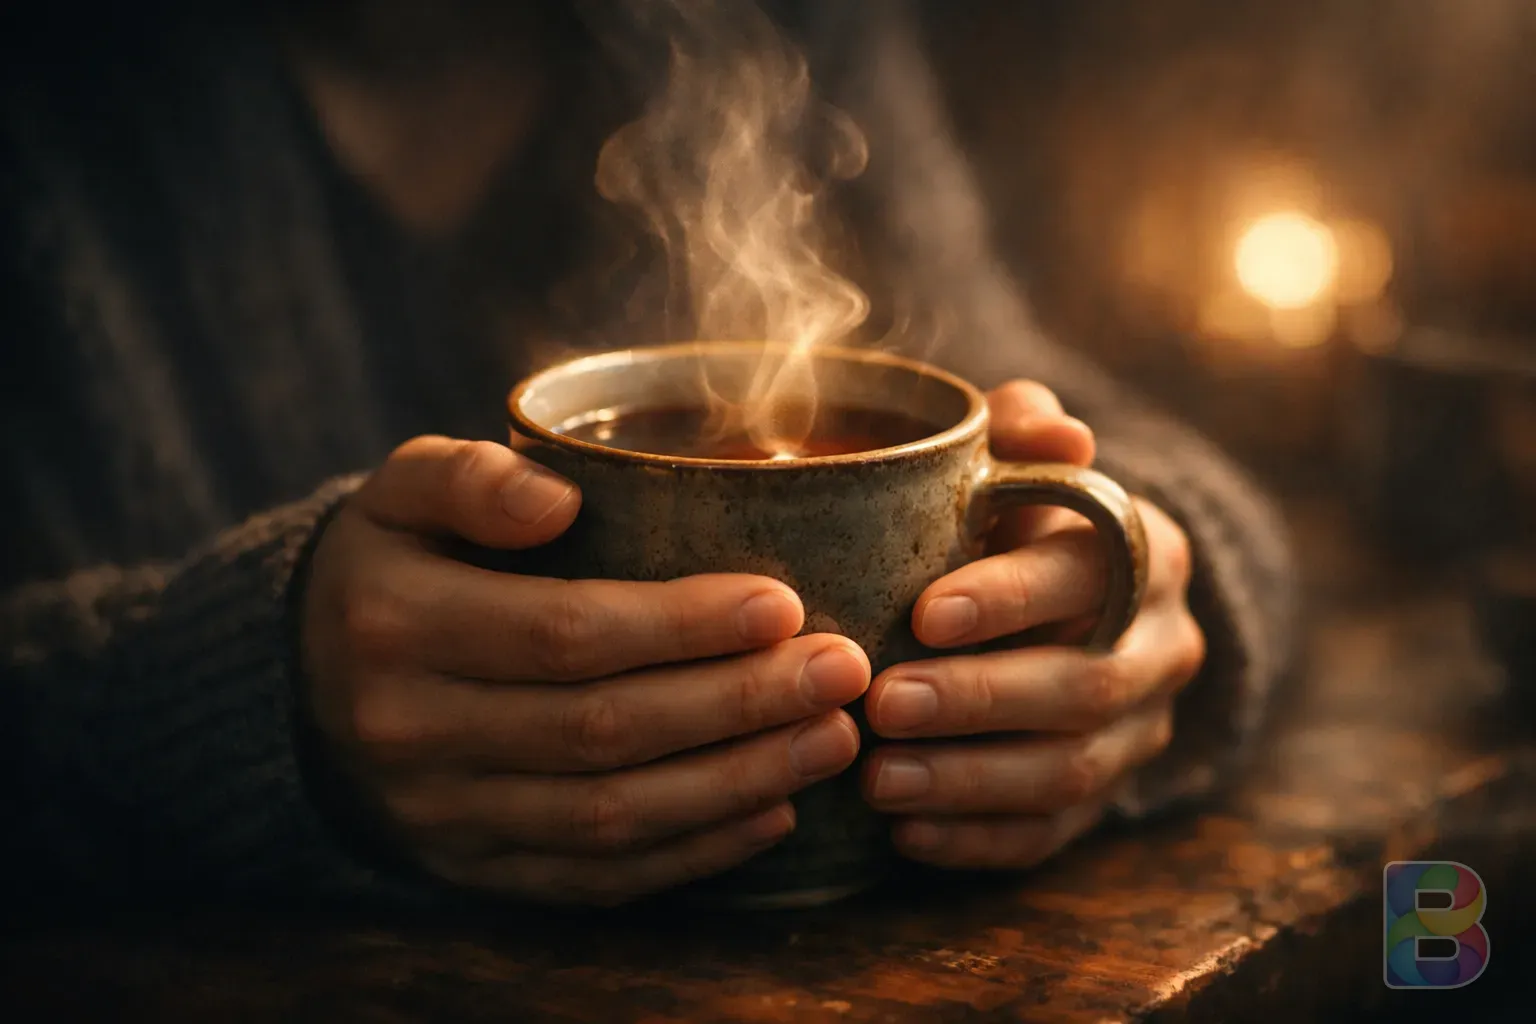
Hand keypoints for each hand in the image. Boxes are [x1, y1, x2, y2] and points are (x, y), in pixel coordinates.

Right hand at [300, 436, 868, 904]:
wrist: (308, 681)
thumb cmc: (392, 562)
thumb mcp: (400, 490)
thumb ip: (469, 477)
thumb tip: (558, 499)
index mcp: (396, 623)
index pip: (563, 633)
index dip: (681, 625)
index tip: (784, 603)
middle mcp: (412, 731)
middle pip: (602, 731)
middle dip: (738, 704)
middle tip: (841, 672)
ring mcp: (442, 816)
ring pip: (609, 817)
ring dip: (736, 782)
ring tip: (832, 740)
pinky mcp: (473, 870)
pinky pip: (593, 878)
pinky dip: (691, 854)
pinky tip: (771, 814)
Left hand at [861, 382, 1203, 868]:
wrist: (1058, 599)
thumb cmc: (1012, 516)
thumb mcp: (1015, 462)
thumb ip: (1020, 431)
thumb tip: (1058, 429)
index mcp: (1151, 553)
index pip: (1091, 576)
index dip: (1010, 597)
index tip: (922, 613)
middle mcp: (1163, 647)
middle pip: (1085, 688)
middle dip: (979, 699)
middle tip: (884, 703)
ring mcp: (1140, 732)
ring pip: (1070, 773)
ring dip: (969, 780)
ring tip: (879, 778)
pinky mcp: (1104, 799)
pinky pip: (1050, 835)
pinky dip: (975, 839)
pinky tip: (904, 832)